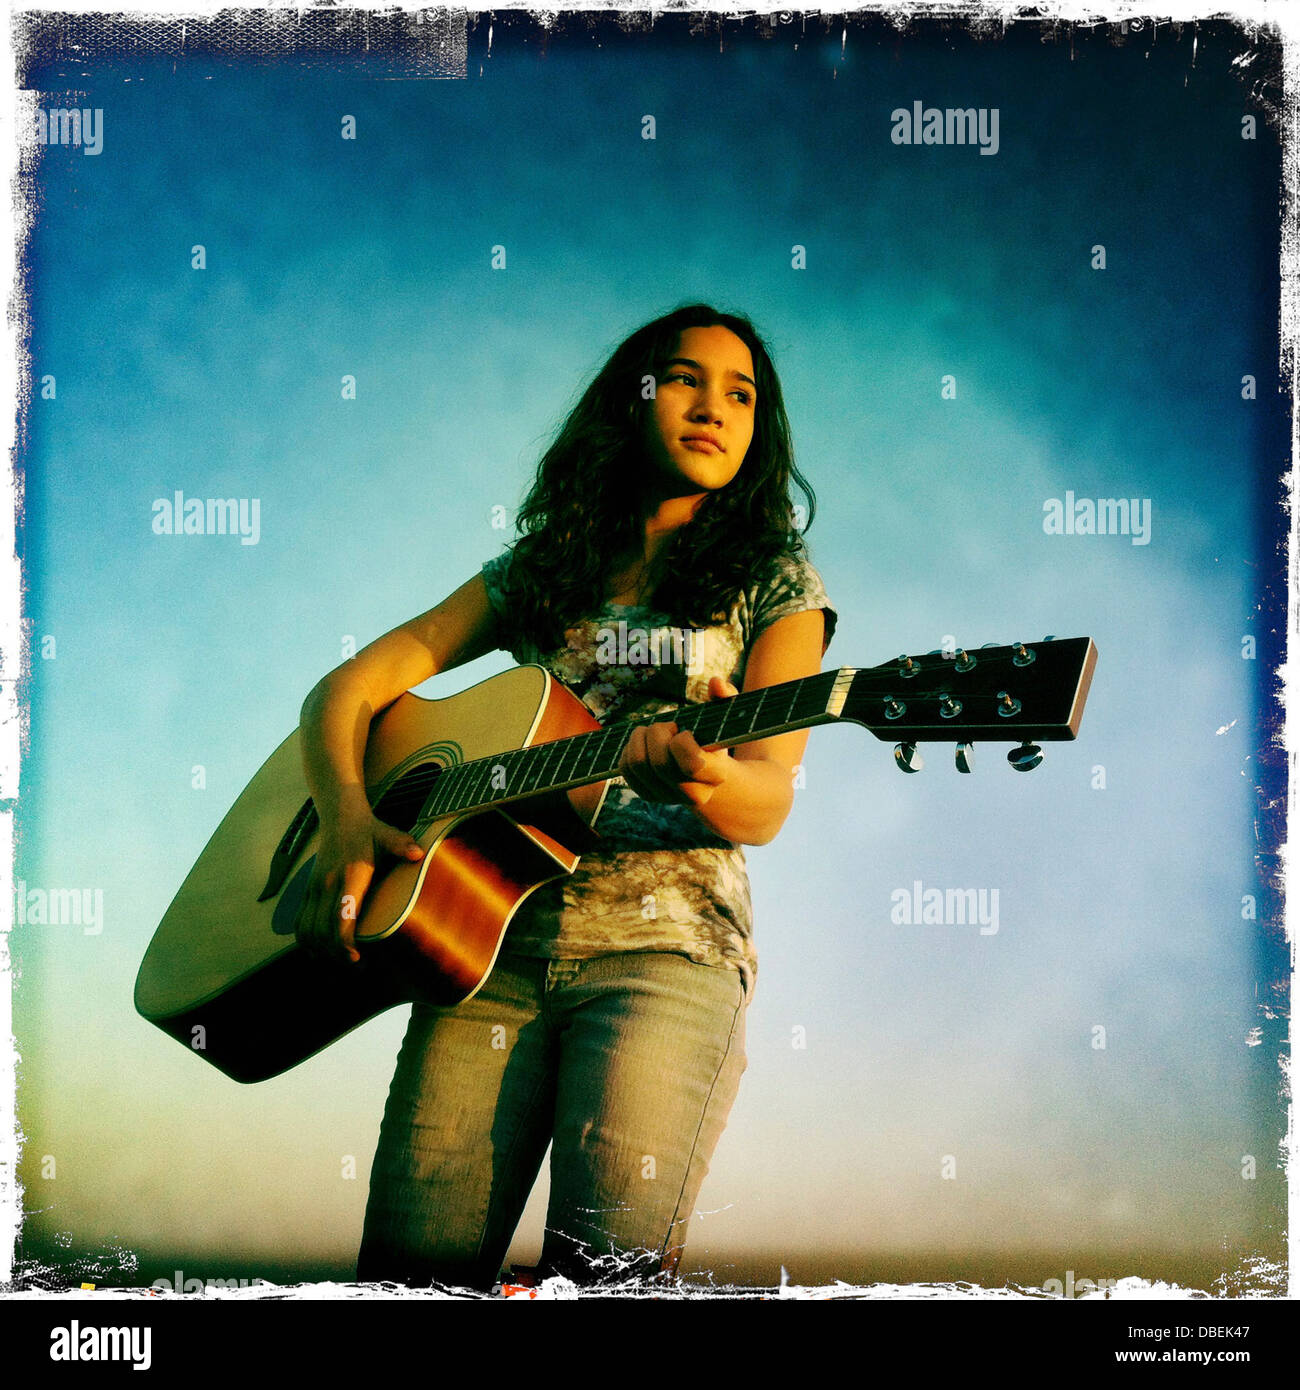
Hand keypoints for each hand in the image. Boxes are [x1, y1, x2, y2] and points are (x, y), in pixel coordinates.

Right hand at [294, 807, 424, 964]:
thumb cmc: (368, 831)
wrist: (340, 817)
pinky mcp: (308, 890)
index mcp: (348, 877)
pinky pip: (299, 922)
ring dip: (319, 950)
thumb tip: (417, 854)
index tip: (356, 958)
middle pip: (321, 932)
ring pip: (306, 930)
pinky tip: (320, 950)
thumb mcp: (388, 835)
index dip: (344, 944)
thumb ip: (401, 845)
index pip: (339, 919)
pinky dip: (306, 940)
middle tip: (358, 964)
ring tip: (340, 959)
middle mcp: (326, 886)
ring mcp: (314, 889)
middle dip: (336, 954)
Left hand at [618, 676, 736, 808]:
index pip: (692, 764)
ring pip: (638, 764)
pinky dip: (629, 748)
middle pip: (659, 763)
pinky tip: (645, 743)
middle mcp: (693, 794)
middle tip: (668, 726)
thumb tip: (716, 682)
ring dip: (641, 737)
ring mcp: (669, 798)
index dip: (682, 742)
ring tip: (655, 732)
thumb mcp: (723, 718)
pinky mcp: (648, 795)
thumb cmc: (714, 738)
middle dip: (658, 733)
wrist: (707, 773)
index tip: (686, 732)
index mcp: (716, 775)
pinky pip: (625, 768)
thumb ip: (726, 697)